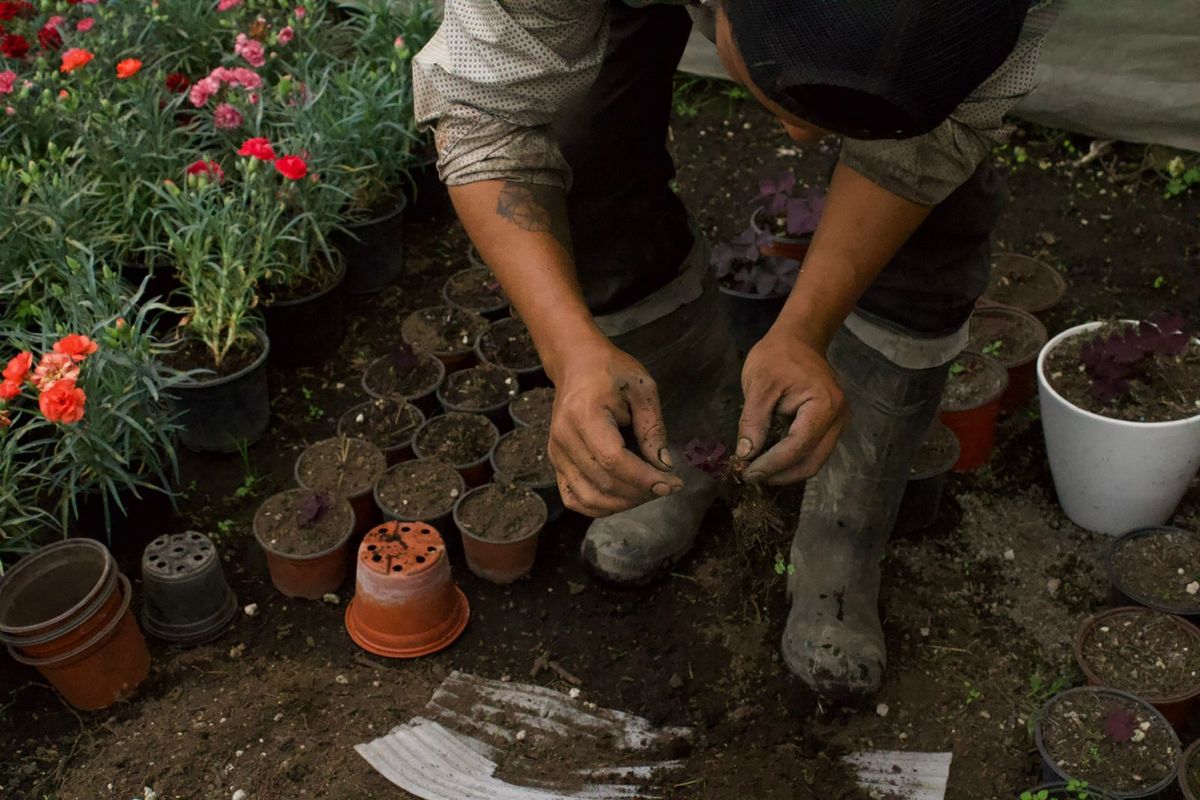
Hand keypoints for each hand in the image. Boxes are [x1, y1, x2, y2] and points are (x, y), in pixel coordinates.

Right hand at [548, 341, 682, 516]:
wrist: (577, 365)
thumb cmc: (612, 371)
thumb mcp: (642, 389)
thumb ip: (653, 428)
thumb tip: (664, 466)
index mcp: (584, 415)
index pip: (614, 461)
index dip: (644, 479)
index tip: (672, 483)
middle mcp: (563, 438)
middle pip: (603, 483)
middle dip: (641, 493)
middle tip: (666, 485)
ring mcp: (555, 453)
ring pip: (589, 498)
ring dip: (623, 504)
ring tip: (647, 491)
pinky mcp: (555, 462)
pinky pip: (574, 498)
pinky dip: (600, 506)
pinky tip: (623, 497)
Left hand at [737, 330, 847, 485]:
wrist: (799, 339)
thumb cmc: (778, 356)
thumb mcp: (758, 384)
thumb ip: (753, 421)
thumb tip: (745, 455)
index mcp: (824, 405)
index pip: (798, 446)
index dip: (772, 465)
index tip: (748, 473)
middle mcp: (838, 418)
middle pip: (812, 461)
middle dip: (781, 474)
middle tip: (751, 477)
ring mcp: (838, 423)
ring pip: (814, 460)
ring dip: (787, 471)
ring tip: (759, 471)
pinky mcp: (830, 425)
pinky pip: (813, 451)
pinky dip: (792, 460)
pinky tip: (771, 461)